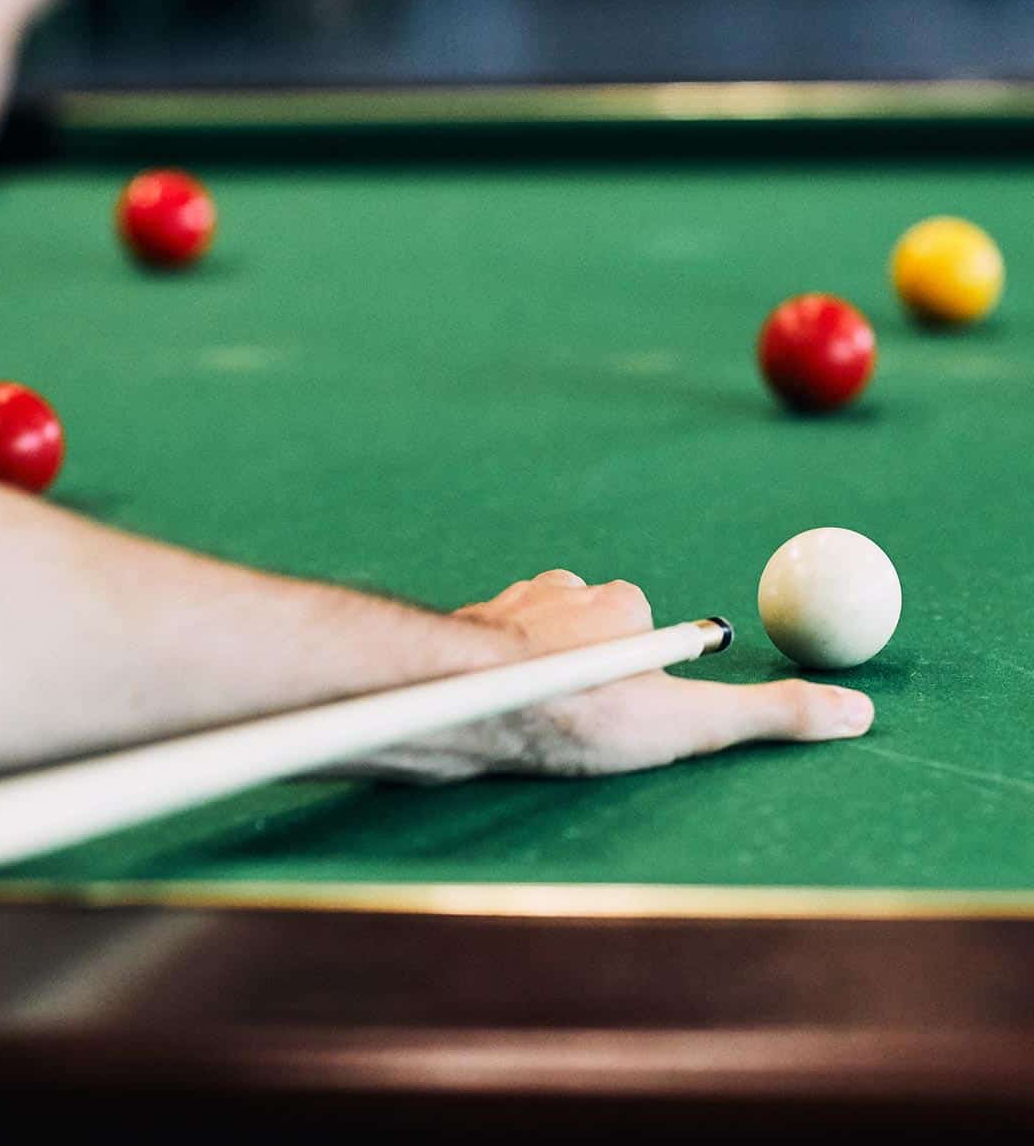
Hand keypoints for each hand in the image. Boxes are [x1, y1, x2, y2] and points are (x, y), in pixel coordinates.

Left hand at [338, 569, 873, 782]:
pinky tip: (493, 713)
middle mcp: (564, 590)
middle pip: (594, 635)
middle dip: (591, 680)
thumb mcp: (688, 723)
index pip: (653, 637)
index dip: (645, 685)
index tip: (621, 717)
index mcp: (622, 602)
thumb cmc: (579, 712)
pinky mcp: (463, 627)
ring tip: (532, 725)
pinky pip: (492, 648)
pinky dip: (498, 678)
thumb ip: (769, 715)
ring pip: (540, 641)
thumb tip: (859, 714)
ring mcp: (508, 603)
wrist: (461, 703)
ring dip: (542, 678)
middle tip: (574, 728)